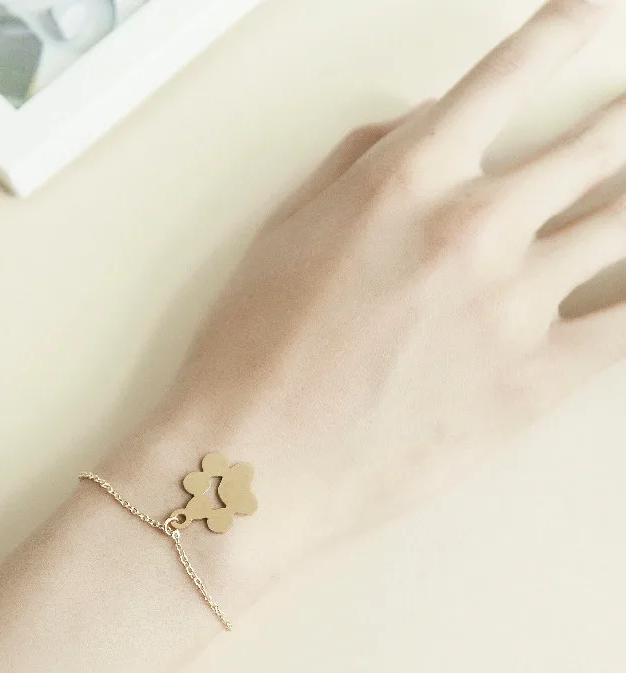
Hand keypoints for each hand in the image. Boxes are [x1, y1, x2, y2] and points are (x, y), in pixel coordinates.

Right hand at [105, 0, 625, 606]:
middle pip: (592, 146)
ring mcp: (513, 307)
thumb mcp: (280, 234)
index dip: (564, 30)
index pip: (511, 73)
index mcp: (405, 183)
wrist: (251, 463)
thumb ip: (356, 163)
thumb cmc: (248, 358)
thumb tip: (416, 125)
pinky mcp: (534, 384)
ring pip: (625, 224)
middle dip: (621, 121)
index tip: (594, 15)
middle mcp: (471, 229)